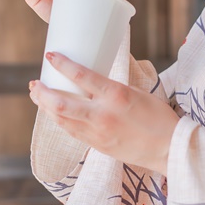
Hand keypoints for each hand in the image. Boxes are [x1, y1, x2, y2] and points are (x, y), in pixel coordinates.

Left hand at [29, 52, 178, 174]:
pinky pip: (71, 131)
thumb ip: (112, 89)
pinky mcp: (97, 146)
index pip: (81, 76)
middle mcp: (102, 115)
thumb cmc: (159, 117)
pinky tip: (54, 114)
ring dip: (45, 107)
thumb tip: (93, 82)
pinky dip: (59, 120)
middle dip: (41, 93)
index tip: (50, 56)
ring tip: (38, 96)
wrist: (170, 149)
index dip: (61, 64)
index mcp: (116, 95)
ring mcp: (97, 133)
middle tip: (34, 83)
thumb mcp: (137, 93)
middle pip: (60, 104)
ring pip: (60, 120)